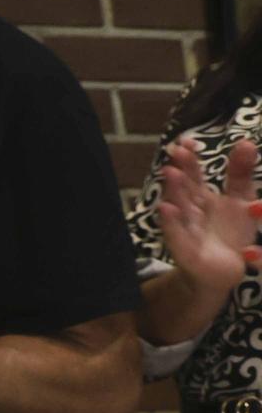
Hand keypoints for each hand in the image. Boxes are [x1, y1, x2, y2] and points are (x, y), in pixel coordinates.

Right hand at [156, 136, 260, 294]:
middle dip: (180, 170)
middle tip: (178, 152)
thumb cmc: (230, 234)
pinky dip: (171, 223)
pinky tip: (167, 209)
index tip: (187, 142)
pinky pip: (177, 236)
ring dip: (174, 191)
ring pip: (178, 208)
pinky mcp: (187, 251)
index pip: (192, 175)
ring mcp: (186, 230)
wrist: (225, 270)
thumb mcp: (241, 200)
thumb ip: (240, 173)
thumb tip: (245, 142)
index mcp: (200, 198)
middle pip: (183, 189)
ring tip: (170, 172)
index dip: (189, 159)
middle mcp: (189, 212)